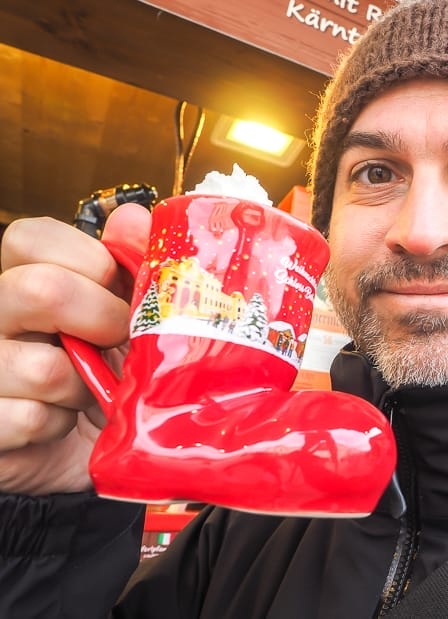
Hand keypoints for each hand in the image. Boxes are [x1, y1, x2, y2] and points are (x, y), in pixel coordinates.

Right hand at [0, 204, 149, 494]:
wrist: (90, 449)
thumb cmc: (106, 374)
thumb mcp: (128, 318)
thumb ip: (133, 265)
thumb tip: (132, 218)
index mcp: (19, 276)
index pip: (30, 237)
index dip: (91, 263)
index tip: (121, 293)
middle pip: (38, 290)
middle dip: (101, 321)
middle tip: (117, 343)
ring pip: (39, 368)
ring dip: (81, 389)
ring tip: (83, 395)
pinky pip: (24, 419)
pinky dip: (56, 427)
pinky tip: (54, 427)